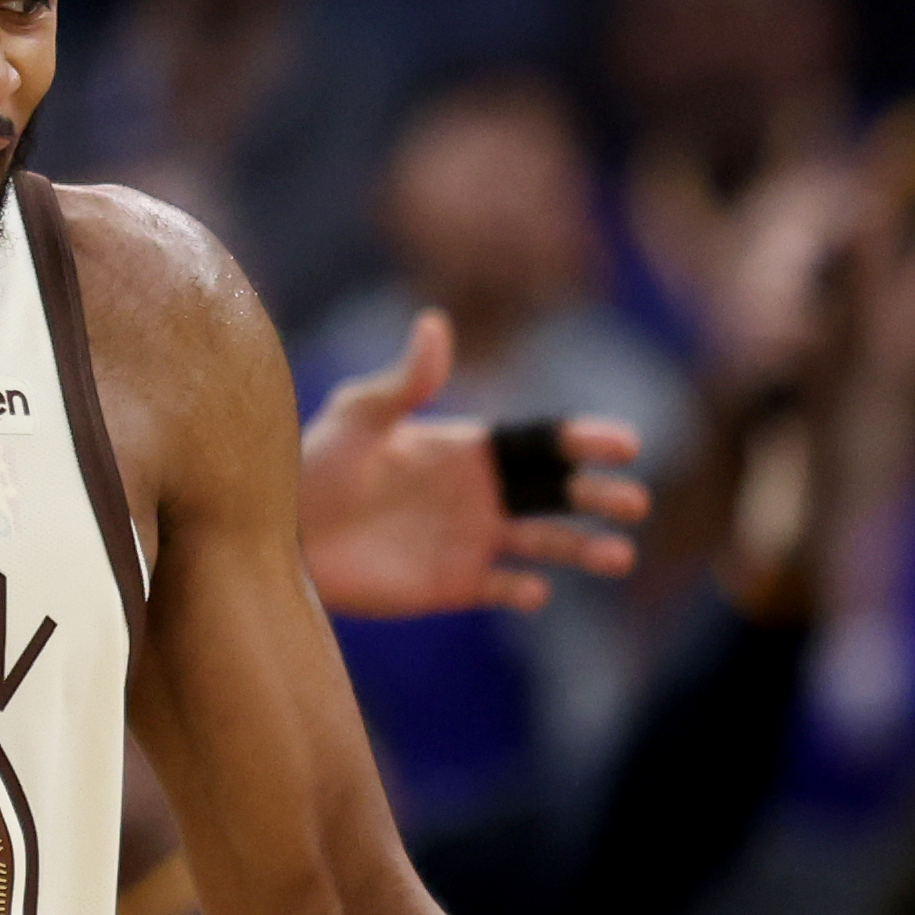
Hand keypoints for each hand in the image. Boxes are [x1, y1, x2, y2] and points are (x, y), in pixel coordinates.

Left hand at [296, 311, 652, 615]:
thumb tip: (436, 324)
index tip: (622, 443)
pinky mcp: (456, 585)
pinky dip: (524, 591)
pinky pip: (504, 588)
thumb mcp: (357, 415)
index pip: (538, 443)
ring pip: (546, 545)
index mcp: (468, 448)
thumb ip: (405, 381)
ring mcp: (472, 541)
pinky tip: (534, 590)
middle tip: (635, 502)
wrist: (279, 531)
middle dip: (597, 496)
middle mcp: (481, 494)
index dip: (582, 442)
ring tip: (619, 557)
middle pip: (556, 493)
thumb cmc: (313, 464)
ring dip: (583, 549)